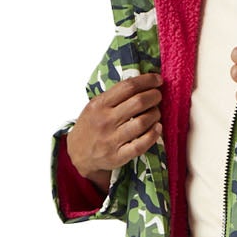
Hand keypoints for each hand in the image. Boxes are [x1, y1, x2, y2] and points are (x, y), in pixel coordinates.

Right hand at [66, 72, 163, 189]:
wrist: (78, 154)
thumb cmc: (91, 127)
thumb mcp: (94, 106)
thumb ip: (114, 96)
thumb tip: (142, 83)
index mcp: (99, 104)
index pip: (128, 86)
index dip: (147, 81)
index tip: (157, 80)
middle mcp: (105, 121)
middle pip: (138, 102)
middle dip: (154, 96)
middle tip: (158, 96)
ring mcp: (112, 139)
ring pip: (142, 122)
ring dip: (155, 114)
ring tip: (156, 112)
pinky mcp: (118, 156)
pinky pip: (141, 145)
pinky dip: (153, 134)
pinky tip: (157, 128)